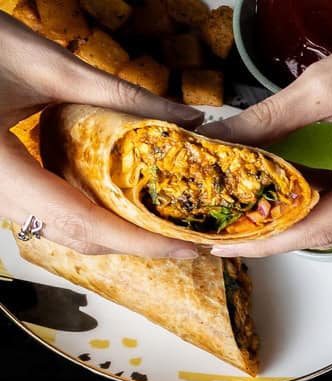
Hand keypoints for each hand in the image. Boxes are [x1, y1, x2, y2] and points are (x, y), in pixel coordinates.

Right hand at [0, 17, 202, 257]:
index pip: (84, 222)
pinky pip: (49, 213)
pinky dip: (91, 215)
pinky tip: (125, 205)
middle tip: (191, 239)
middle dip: (138, 244)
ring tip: (167, 226)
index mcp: (0, 167)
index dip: (141, 242)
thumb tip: (187, 117)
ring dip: (117, 234)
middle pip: (78, 237)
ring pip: (62, 231)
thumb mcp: (47, 62)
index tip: (187, 246)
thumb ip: (119, 93)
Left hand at [203, 0, 331, 256]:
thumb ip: (269, 121)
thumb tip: (223, 140)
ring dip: (308, 212)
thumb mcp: (323, 88)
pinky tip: (304, 185)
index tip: (230, 245)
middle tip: (236, 220)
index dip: (270, 240)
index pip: (320, 229)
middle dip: (283, 227)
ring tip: (264, 200)